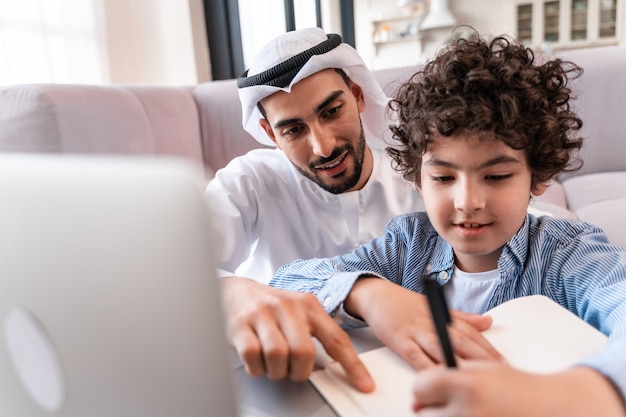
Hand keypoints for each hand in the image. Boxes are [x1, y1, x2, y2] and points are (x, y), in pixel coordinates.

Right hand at [220, 276, 374, 391]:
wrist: (233, 290)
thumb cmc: (270, 306)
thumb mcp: (299, 312)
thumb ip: (318, 333)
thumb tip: (340, 364)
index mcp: (308, 305)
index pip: (336, 339)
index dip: (352, 365)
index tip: (364, 384)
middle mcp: (287, 307)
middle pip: (304, 353)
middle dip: (299, 371)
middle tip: (294, 370)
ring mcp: (262, 314)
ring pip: (278, 356)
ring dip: (277, 371)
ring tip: (274, 365)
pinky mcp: (240, 324)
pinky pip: (252, 356)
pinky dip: (257, 368)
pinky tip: (258, 361)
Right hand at [344, 277, 503, 368]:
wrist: (375, 294)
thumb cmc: (404, 304)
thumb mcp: (435, 308)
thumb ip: (462, 318)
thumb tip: (488, 321)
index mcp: (444, 316)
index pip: (472, 333)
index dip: (489, 348)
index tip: (504, 363)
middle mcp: (433, 323)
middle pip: (462, 341)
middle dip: (482, 358)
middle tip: (499, 372)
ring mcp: (416, 331)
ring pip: (442, 348)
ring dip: (460, 362)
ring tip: (475, 377)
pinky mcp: (400, 339)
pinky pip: (415, 356)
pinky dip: (427, 367)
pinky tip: (437, 377)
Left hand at [412, 363, 625, 416]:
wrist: (551, 409)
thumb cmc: (517, 388)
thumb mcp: (479, 368)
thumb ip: (445, 375)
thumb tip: (418, 393)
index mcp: (464, 384)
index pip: (419, 387)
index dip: (426, 387)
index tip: (433, 388)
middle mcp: (467, 412)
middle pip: (423, 413)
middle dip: (432, 408)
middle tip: (454, 404)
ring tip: (470, 411)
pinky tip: (479, 416)